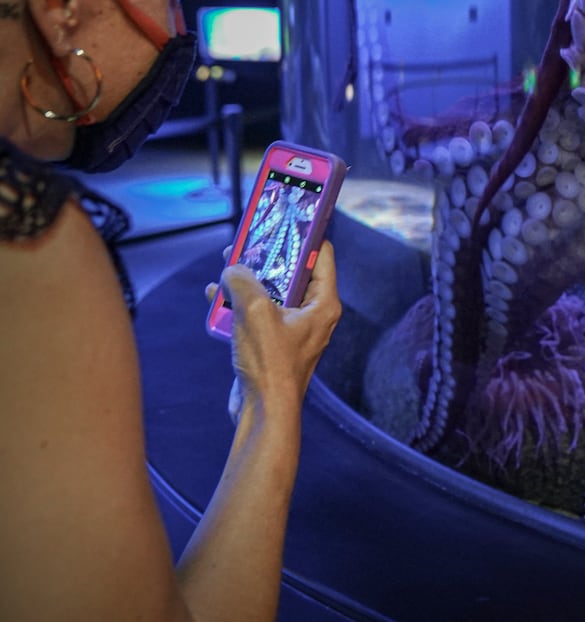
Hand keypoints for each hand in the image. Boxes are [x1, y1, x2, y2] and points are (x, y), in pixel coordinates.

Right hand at [208, 242, 341, 421]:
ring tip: (226, 265)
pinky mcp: (273, 343)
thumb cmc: (270, 363)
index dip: (305, 234)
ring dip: (248, 280)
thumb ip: (244, 282)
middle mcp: (313, 314)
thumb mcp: (255, 312)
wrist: (262, 411)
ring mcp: (293, 330)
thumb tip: (232, 269)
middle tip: (247, 241)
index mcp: (324, 303)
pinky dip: (238, 304)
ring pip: (271, 292)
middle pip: (293, 272)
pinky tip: (215, 297)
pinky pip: (257, 314)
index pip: (322, 255)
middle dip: (267, 256)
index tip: (286, 218)